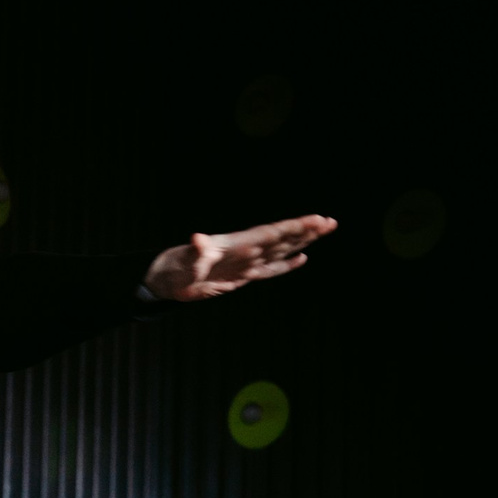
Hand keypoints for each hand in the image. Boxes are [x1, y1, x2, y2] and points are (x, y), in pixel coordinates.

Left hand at [142, 214, 336, 302]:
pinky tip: (303, 258)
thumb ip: (195, 251)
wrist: (167, 278)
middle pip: (282, 238)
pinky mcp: (243, 275)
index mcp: (238, 245)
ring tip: (324, 229)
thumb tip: (197, 238)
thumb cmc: (175, 268)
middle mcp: (246, 251)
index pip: (272, 234)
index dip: (293, 227)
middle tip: (330, 221)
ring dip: (302, 240)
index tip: (315, 219)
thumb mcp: (185, 261)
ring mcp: (246, 263)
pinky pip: (270, 269)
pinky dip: (287, 264)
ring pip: (281, 250)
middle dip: (306, 230)